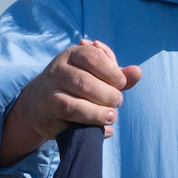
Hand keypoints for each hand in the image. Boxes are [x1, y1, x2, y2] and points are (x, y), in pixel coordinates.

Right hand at [0, 41, 140, 165]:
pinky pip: (70, 111)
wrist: (40, 103)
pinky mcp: (49, 107)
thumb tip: (137, 72)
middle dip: (107, 93)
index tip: (122, 84)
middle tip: (118, 101)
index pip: (93, 56)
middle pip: (85, 80)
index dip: (111, 71)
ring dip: (99, 109)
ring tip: (112, 115)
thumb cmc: (76, 87)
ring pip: (76, 98)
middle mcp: (59, 68)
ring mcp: (51, 87)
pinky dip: (89, 118)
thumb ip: (118, 75)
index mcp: (74, 53)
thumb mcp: (96, 76)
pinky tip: (102, 124)